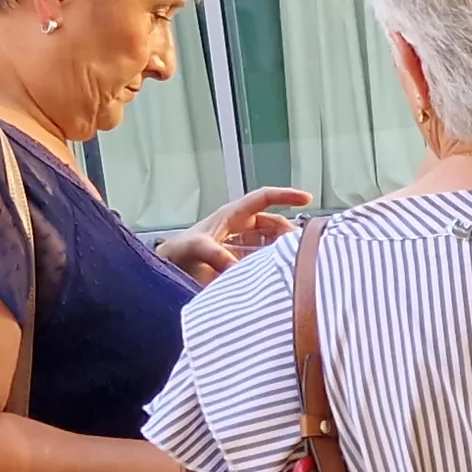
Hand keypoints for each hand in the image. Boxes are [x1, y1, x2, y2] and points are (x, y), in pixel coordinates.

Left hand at [160, 185, 313, 279]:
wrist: (165, 270)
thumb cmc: (177, 251)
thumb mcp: (194, 247)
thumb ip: (213, 254)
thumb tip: (236, 268)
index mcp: (232, 215)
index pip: (263, 198)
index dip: (285, 196)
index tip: (306, 199)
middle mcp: (240, 228)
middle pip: (273, 224)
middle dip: (289, 231)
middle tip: (305, 246)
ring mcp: (240, 246)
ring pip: (270, 244)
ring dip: (281, 250)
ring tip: (296, 261)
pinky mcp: (239, 264)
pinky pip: (261, 262)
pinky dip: (271, 266)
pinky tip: (279, 276)